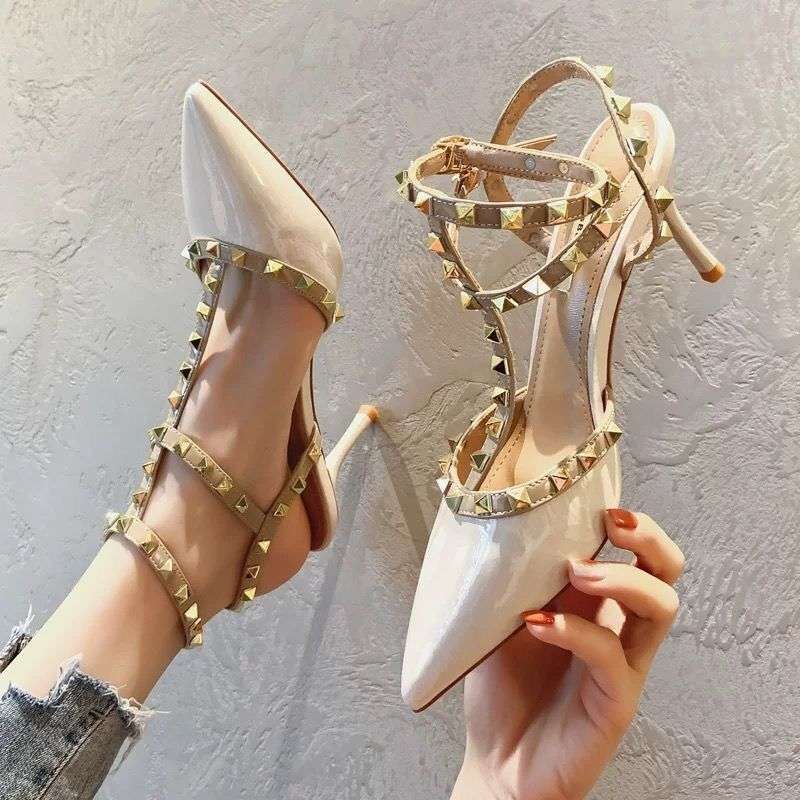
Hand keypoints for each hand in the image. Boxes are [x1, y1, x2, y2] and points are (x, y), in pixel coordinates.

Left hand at [451, 509, 683, 799]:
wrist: (498, 762)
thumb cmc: (503, 688)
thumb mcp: (501, 619)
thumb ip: (515, 581)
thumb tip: (506, 526)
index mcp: (593, 603)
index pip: (634, 552)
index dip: (629, 522)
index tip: (599, 501)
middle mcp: (617, 628)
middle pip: (666, 573)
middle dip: (649, 539)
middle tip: (613, 524)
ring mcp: (621, 665)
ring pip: (659, 608)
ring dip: (621, 579)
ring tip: (577, 573)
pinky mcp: (614, 702)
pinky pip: (611, 657)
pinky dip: (576, 631)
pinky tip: (538, 624)